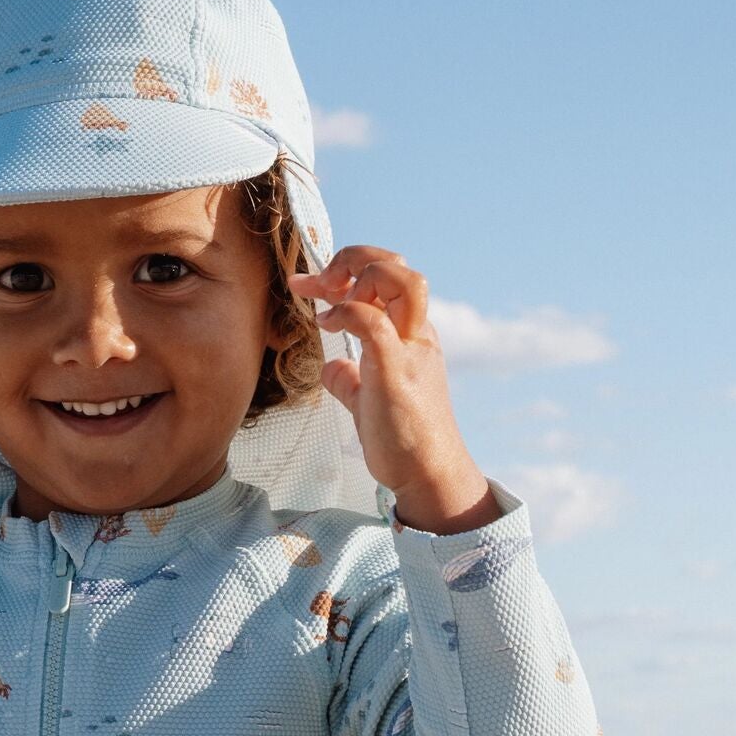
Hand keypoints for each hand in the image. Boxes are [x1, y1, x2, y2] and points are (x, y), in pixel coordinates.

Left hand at [289, 246, 497, 531]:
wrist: (428, 475)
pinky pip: (374, 322)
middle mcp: (416, 334)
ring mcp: (410, 350)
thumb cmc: (402, 442)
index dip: (346, 270)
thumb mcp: (367, 401)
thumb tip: (332, 366)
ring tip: (327, 298)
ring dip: (357, 277)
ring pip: (400, 280)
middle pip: (397, 265)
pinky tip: (325, 324)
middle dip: (353, 260)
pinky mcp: (397, 372)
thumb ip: (351, 379)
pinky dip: (345, 313)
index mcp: (411, 335)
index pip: (387, 277)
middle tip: (318, 283)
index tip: (308, 284)